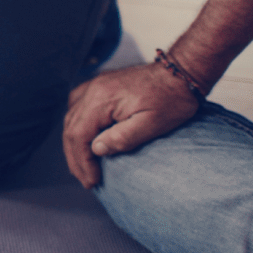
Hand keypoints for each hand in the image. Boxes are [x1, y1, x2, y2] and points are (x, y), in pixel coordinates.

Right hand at [64, 62, 200, 189]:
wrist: (181, 72)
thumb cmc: (172, 98)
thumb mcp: (152, 124)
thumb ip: (122, 138)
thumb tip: (96, 149)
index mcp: (101, 99)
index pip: (78, 136)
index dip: (82, 161)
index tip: (92, 180)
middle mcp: (92, 90)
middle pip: (71, 129)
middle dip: (76, 158)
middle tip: (86, 179)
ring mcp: (94, 85)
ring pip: (71, 119)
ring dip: (75, 144)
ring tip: (83, 164)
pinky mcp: (100, 85)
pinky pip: (77, 107)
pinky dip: (77, 126)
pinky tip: (83, 137)